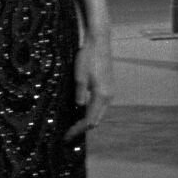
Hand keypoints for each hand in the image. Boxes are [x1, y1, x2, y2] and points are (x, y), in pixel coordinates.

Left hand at [65, 27, 113, 142]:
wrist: (98, 41)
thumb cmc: (87, 57)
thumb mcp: (79, 76)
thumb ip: (80, 94)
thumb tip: (79, 109)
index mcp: (102, 96)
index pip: (89, 120)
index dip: (78, 129)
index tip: (67, 136)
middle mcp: (109, 96)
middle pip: (96, 119)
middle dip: (82, 127)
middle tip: (68, 133)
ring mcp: (110, 91)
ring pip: (99, 112)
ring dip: (87, 119)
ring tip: (73, 123)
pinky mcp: (108, 86)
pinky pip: (101, 104)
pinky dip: (92, 110)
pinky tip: (82, 109)